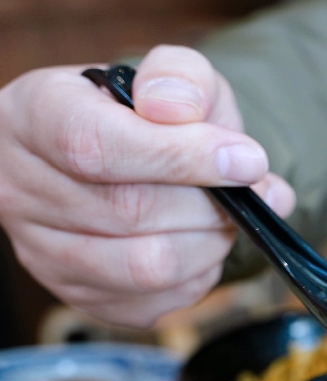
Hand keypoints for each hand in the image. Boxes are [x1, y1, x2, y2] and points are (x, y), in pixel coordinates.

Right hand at [0, 45, 294, 325]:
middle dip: (210, 205)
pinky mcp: (80, 296)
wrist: (117, 156)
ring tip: (225, 217)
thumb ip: (184, 82)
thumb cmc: (140, 114)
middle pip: (130, 212)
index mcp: (34, 118)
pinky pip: (157, 301)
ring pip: (148, 267)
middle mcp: (23, 189)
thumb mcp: (164, 76)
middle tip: (246, 188)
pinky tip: (200, 243)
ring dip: (210, 244)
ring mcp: (45, 252)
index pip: (96, 146)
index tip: (246, 159)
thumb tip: (199, 125)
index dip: (180, 157)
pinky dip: (199, 276)